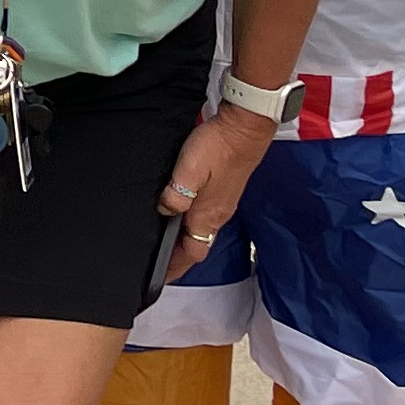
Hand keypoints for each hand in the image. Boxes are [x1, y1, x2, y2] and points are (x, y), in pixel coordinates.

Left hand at [156, 104, 277, 267]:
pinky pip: (206, 216)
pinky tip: (180, 213)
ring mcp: (224, 202)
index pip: (191, 254)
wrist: (246, 127)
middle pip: (197, 246)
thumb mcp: (189, 171)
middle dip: (178, 257)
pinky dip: (192, 223)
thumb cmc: (219, 147)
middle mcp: (219, 214)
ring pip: (202, 232)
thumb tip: (165, 211)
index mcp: (209, 216)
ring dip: (185, 241)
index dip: (174, 267)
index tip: (159, 276)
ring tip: (165, 242)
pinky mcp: (225, 190)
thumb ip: (175, 195)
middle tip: (157, 262)